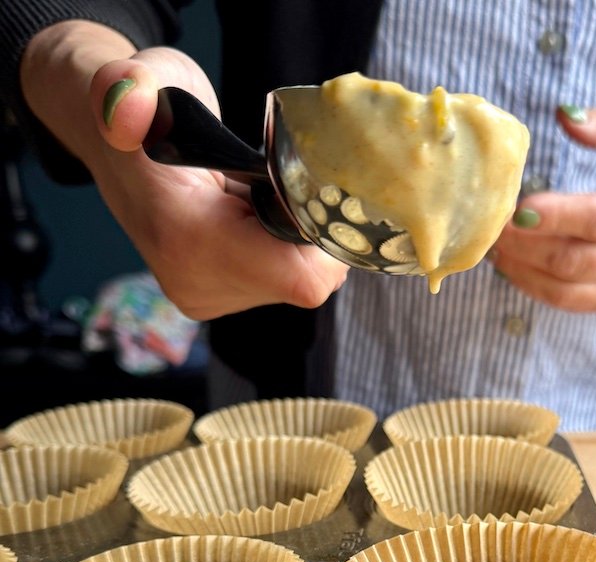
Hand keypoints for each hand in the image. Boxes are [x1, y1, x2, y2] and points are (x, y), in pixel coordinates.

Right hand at [21, 23, 347, 320]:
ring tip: (253, 196)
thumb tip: (125, 110)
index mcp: (186, 242)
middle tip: (277, 182)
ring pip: (296, 281)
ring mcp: (205, 297)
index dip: (325, 237)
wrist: (116, 144)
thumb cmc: (145, 107)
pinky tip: (248, 214)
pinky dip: (278, 245)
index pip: (302, 278)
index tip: (309, 187)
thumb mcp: (142, 76)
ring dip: (291, 236)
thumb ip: (133, 85)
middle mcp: (196, 283)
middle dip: (308, 231)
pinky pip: (279, 280)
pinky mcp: (214, 298)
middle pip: (305, 280)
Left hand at [490, 107, 595, 311]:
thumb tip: (565, 115)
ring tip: (495, 245)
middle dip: (526, 245)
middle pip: (575, 260)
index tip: (518, 208)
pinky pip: (566, 302)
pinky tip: (511, 265)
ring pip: (565, 288)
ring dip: (522, 269)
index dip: (558, 217)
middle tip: (492, 225)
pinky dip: (532, 286)